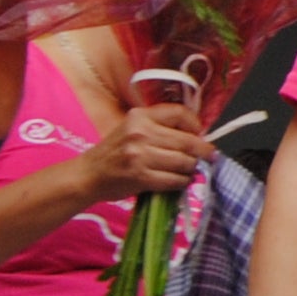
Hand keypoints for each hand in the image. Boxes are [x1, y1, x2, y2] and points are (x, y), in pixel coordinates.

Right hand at [84, 99, 213, 202]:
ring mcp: (140, 155)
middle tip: (208, 157)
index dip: (196, 125)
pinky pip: (174, 180)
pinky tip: (180, 181)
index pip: (180, 113)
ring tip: (190, 170)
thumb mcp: (132, 128)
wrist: (88, 174)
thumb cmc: (114, 152)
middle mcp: (141, 132)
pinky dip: (182, 182)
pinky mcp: (140, 176)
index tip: (200, 134)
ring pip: (184, 161)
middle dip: (202, 151)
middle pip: (187, 141)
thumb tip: (196, 135)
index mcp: (141, 116)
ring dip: (192, 168)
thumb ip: (159, 127)